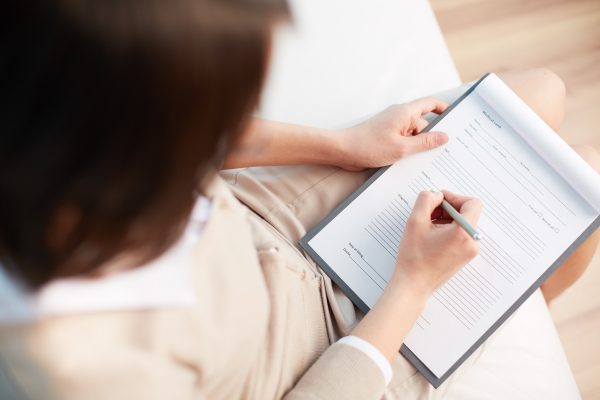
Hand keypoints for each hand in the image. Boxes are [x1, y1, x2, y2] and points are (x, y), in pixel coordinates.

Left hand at [333, 97, 448, 170]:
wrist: (343, 151)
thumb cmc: (368, 146)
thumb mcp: (403, 148)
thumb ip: (425, 142)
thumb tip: (444, 136)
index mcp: (405, 112)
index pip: (431, 104)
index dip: (444, 109)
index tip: (455, 119)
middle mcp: (399, 116)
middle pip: (424, 124)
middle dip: (432, 137)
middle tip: (442, 152)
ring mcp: (392, 127)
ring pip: (413, 135)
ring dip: (418, 147)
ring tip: (421, 160)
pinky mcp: (386, 137)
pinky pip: (403, 141)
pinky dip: (408, 150)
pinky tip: (409, 162)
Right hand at [393, 190, 481, 295]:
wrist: (414, 284)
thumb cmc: (414, 258)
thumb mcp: (415, 221)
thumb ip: (426, 200)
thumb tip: (436, 195)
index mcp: (463, 233)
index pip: (472, 203)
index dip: (454, 197)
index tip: (439, 201)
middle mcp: (472, 242)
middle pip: (467, 213)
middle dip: (448, 208)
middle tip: (429, 213)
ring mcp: (470, 251)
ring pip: (463, 223)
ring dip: (446, 219)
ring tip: (428, 226)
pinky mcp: (465, 256)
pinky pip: (461, 234)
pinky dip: (448, 229)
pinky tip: (432, 235)